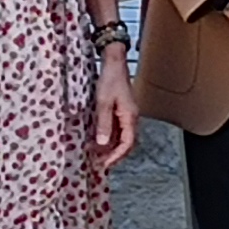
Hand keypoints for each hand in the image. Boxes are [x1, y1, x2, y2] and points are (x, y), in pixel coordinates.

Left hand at [88, 47, 138, 166]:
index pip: (127, 143)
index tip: (105, 164)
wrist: (115, 63)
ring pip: (122, 138)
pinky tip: (98, 142)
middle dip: (114, 156)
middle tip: (100, 165)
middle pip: (126, 143)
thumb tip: (102, 143)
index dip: (116, 156)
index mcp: (130, 117)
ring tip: (97, 156)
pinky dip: (109, 138)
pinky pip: (118, 130)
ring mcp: (127, 115)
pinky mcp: (122, 112)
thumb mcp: (103, 102)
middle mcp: (131, 118)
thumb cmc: (110, 80)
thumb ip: (103, 123)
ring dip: (111, 148)